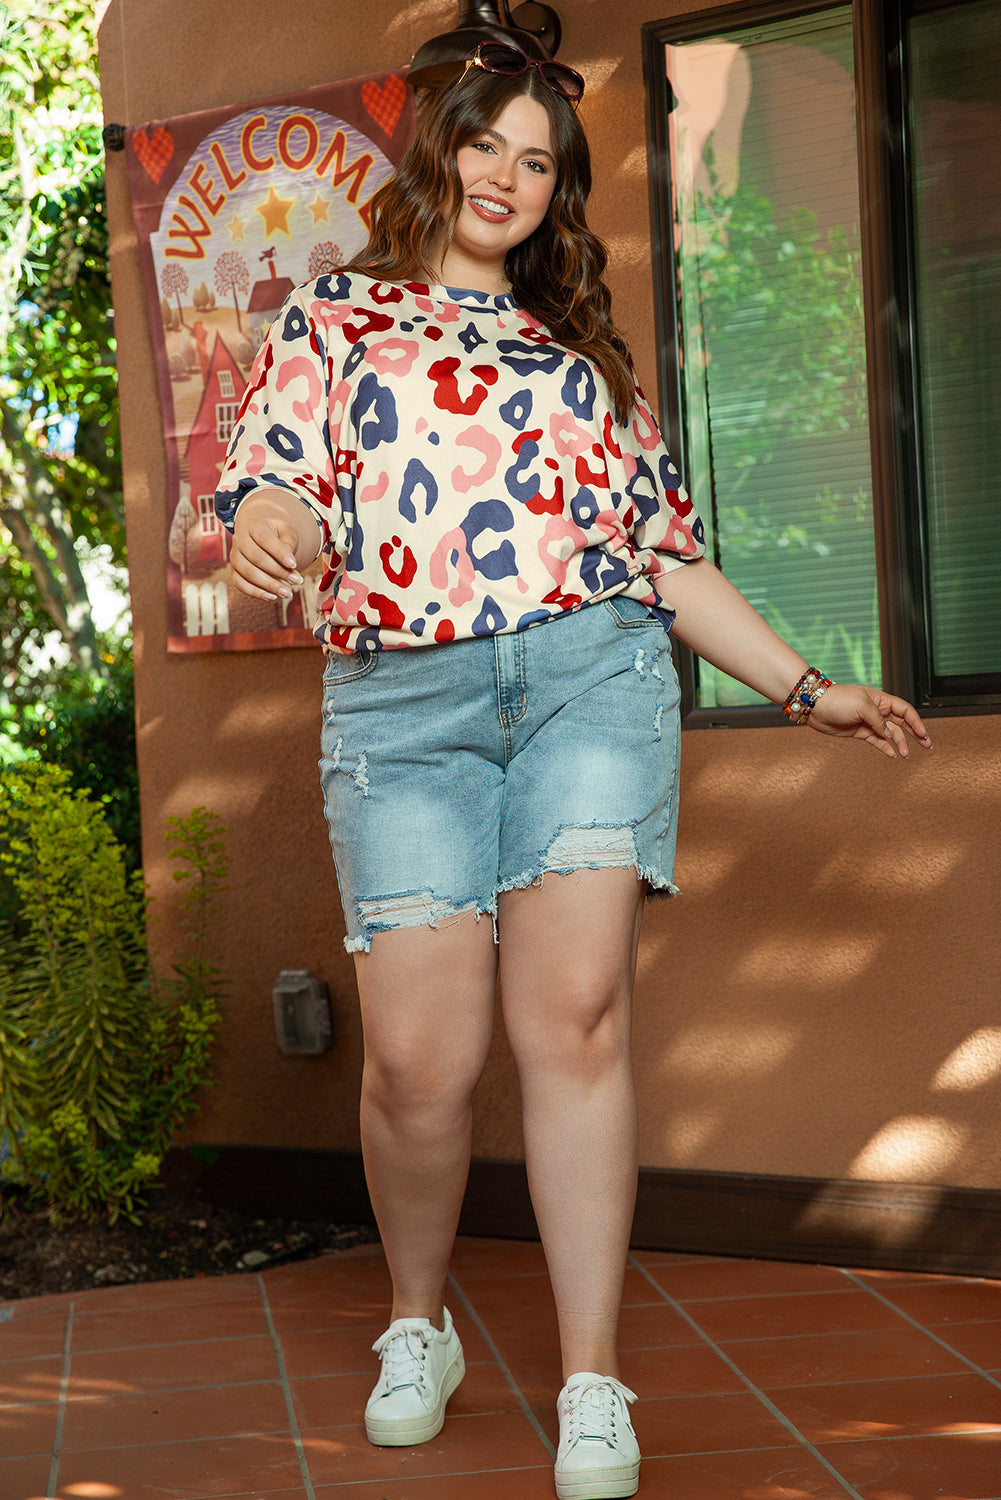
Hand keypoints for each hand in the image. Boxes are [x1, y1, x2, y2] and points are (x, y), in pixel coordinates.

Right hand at [229, 489, 320, 600]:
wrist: (258, 535)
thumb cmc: (276, 533)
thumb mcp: (286, 530)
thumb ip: (289, 541)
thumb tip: (289, 559)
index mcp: (253, 526)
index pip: (264, 538)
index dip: (279, 552)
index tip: (294, 564)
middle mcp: (240, 540)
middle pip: (257, 557)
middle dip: (279, 571)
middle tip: (298, 581)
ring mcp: (235, 557)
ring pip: (248, 573)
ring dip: (270, 585)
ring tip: (288, 593)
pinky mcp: (234, 572)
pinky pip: (241, 584)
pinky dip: (256, 593)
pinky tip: (273, 597)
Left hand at [806, 684, 932, 759]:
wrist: (815, 706)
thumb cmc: (838, 699)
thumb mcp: (861, 706)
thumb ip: (878, 720)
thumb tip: (888, 734)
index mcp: (881, 700)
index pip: (905, 710)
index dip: (916, 722)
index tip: (923, 734)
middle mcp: (877, 710)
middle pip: (902, 723)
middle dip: (915, 734)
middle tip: (927, 745)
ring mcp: (869, 722)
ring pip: (890, 734)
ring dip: (900, 744)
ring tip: (906, 754)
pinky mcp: (860, 732)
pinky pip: (877, 741)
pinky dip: (885, 747)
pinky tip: (892, 754)